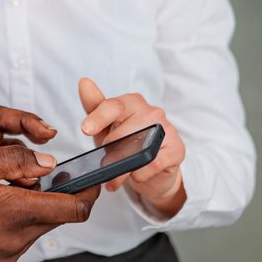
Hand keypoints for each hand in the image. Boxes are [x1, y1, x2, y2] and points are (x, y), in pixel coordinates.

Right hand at [0, 141, 99, 261]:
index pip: (75, 208)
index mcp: (14, 212)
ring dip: (30, 209)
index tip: (92, 176)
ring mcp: (7, 257)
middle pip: (57, 216)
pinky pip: (19, 241)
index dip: (90, 190)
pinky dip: (13, 225)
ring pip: (37, 227)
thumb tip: (50, 164)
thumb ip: (14, 158)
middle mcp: (17, 240)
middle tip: (25, 175)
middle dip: (52, 194)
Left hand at [77, 77, 187, 216]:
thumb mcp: (106, 128)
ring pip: (138, 147)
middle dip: (109, 152)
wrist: (153, 171)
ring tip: (114, 178)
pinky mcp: (177, 149)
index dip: (98, 117)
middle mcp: (152, 112)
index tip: (86, 129)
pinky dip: (140, 173)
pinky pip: (153, 162)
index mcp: (132, 103)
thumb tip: (84, 82)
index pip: (114, 106)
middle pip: (123, 132)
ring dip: (122, 167)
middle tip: (103, 166)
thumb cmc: (127, 145)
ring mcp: (167, 129)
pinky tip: (136, 176)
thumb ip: (94, 107)